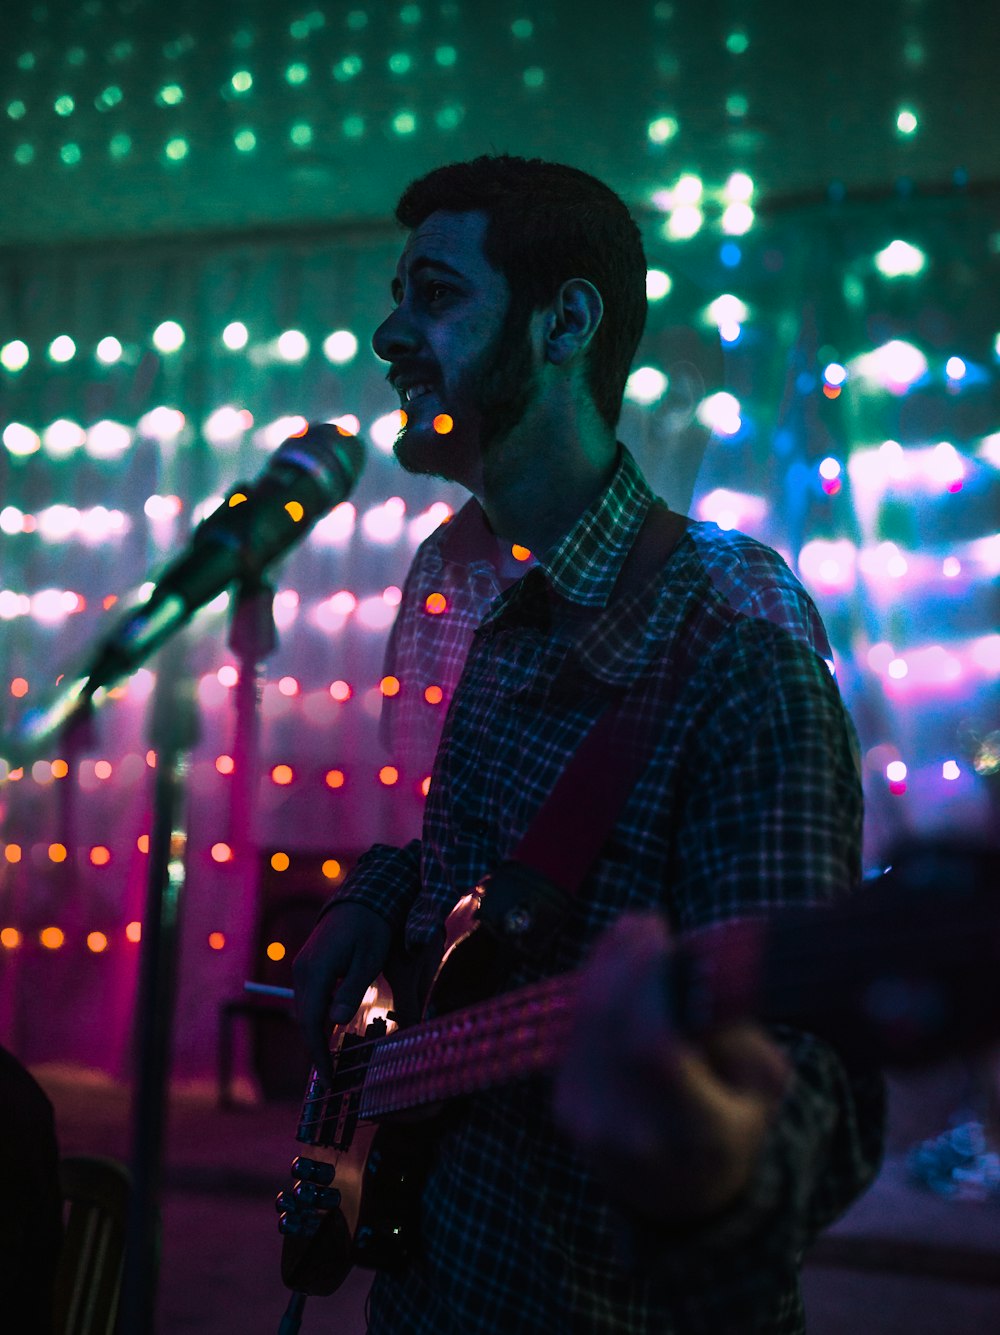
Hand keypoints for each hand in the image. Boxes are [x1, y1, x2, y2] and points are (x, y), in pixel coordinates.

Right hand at [292, 902, 393, 1084]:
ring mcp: (302, 967)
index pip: (312, 1021)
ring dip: (316, 1033)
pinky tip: (332, 1028)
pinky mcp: (308, 965)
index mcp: (316, 970)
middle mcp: (302, 970)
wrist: (362, 898)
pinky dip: (318, 1016)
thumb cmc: (371, 926)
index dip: (318, 1052)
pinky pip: (309, 998)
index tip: (329, 1077)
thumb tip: (336, 1021)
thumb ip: (352, 990)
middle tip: (333, 1075)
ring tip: (332, 1059)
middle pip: (304, 1019)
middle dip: (316, 1048)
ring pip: (305, 1010)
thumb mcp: (369, 959)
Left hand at [552, 912, 788, 1225]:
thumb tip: (690, 963)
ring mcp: (588, 1124)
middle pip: (610, 1023)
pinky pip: (572, 1034)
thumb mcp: (761, 1084)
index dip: (646, 980)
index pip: (652, 1045)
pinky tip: (610, 962)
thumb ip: (732, 1028)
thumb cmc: (734, 1128)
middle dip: (624, 959)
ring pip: (584, 1023)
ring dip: (604, 966)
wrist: (682, 1202)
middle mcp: (631, 1132)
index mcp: (693, 1132)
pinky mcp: (563, 1109)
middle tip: (645, 920)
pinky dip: (589, 989)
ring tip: (630, 931)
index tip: (661, 932)